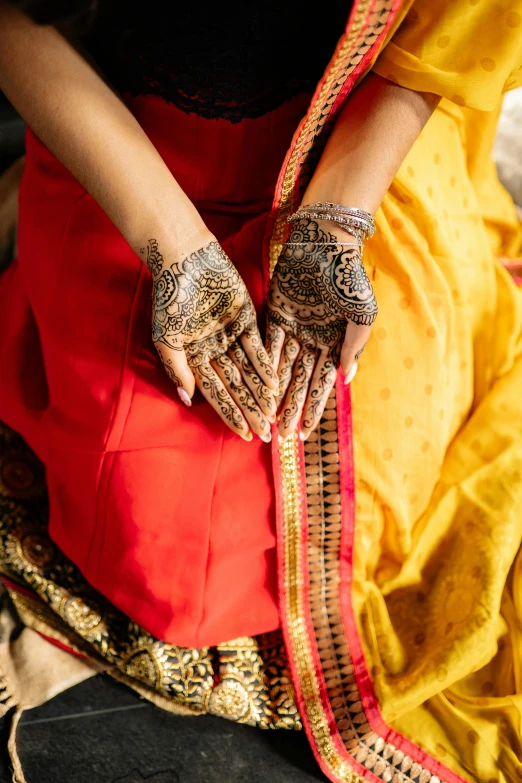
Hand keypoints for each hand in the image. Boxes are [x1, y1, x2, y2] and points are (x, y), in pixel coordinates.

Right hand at [142, 238, 278, 440]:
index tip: (244, 435)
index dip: (230, 414)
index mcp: (195, 358)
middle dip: (250, 410)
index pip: (216, 394)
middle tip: (266, 433)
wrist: (184, 259)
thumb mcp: (166, 339)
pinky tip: (276, 384)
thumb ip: (177, 369)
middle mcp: (215, 350)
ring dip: (261, 392)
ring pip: (250, 370)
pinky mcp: (246, 318)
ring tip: (274, 413)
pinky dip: (266, 365)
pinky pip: (257, 346)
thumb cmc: (169, 299)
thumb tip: (189, 400)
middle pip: (236, 386)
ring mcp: (231, 335)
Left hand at [265, 218, 377, 439]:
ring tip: (267, 418)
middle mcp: (313, 340)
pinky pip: (268, 346)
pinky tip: (257, 387)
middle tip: (281, 437)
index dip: (314, 409)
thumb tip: (345, 379)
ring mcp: (293, 329)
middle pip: (300, 382)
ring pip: (282, 368)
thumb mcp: (362, 314)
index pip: (322, 383)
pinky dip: (264, 366)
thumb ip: (354, 346)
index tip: (306, 434)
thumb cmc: (349, 277)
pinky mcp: (275, 315)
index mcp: (335, 343)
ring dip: (275, 394)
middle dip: (291, 409)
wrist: (327, 243)